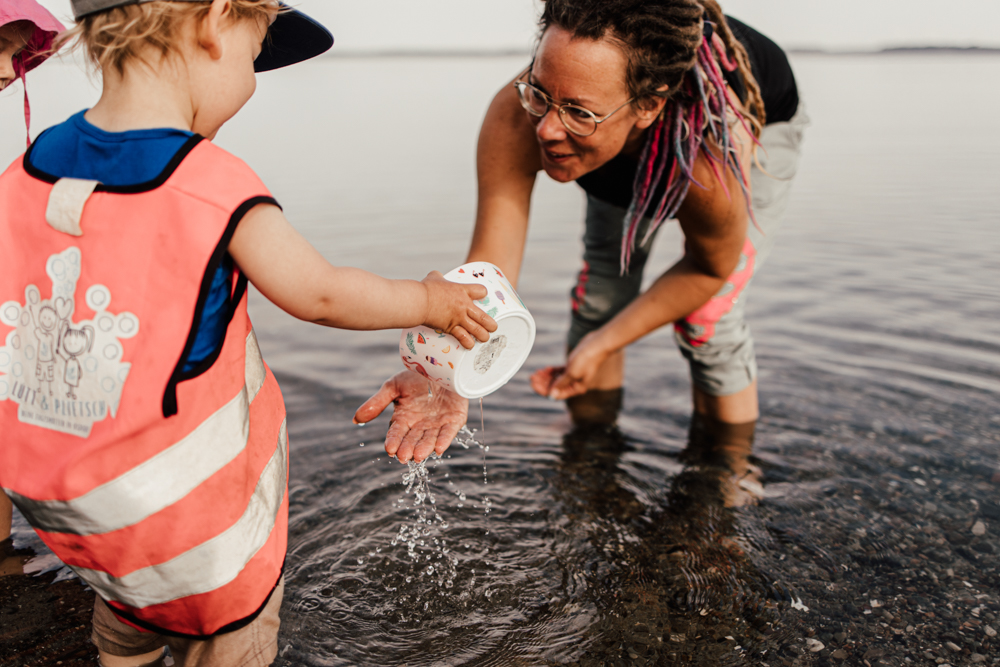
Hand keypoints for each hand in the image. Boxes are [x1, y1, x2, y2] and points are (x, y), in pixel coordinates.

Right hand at [354, 370, 469, 463]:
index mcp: (404, 418)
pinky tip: (439, 449)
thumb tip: (355, 419)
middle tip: (404, 456)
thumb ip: (377, 403)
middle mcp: (420, 424)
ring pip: (430, 439)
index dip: (393, 440)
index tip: (390, 449)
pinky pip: (449, 432)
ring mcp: (438, 423)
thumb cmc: (416, 375)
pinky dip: (444, 440)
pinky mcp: (455, 419)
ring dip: (424, 448)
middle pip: (413, 439)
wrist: (441, 362)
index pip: (397, 432)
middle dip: (408, 448)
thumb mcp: (394, 386)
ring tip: (418, 456)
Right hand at [421, 271, 496, 348]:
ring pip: (477, 329)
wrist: (419, 301)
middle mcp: (464, 305)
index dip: (483, 294)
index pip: (481, 291)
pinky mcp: (450, 327)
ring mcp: (458, 317)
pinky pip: (463, 337)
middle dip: (490, 324)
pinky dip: (468, 342)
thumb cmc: (425, 289)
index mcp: (462, 291)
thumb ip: (438, 276)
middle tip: (492, 327)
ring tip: (485, 338)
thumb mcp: (434, 278)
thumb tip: (435, 275)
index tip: (482, 297)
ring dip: (483, 335)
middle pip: (483, 316)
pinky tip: (470, 345)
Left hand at [530, 332, 613, 399]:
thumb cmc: (587, 359)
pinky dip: (552, 371)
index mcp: (576, 388)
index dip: (543, 390)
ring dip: (546, 377)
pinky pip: (560, 372)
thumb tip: (551, 396)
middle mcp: (575, 384)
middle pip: (555, 387)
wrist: (596, 344)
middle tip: (531, 378)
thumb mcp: (572, 373)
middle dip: (542, 383)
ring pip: (556, 379)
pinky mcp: (573, 366)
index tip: (533, 384)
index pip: (556, 394)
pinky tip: (545, 369)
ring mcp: (574, 375)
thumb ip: (561, 384)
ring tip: (536, 373)